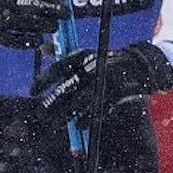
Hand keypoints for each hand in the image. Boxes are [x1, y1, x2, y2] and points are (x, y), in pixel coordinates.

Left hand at [33, 41, 172, 125]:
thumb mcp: (85, 55)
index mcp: (84, 55)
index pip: (59, 67)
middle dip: (51, 103)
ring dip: (65, 114)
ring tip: (53, 123)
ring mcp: (105, 81)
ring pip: (80, 101)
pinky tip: (78, 126)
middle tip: (40, 114)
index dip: (43, 80)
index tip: (32, 91)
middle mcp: (94, 67)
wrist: (139, 66)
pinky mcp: (117, 94)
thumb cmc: (105, 62)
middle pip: (67, 87)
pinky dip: (87, 119)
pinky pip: (98, 109)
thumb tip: (42, 47)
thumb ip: (64, 53)